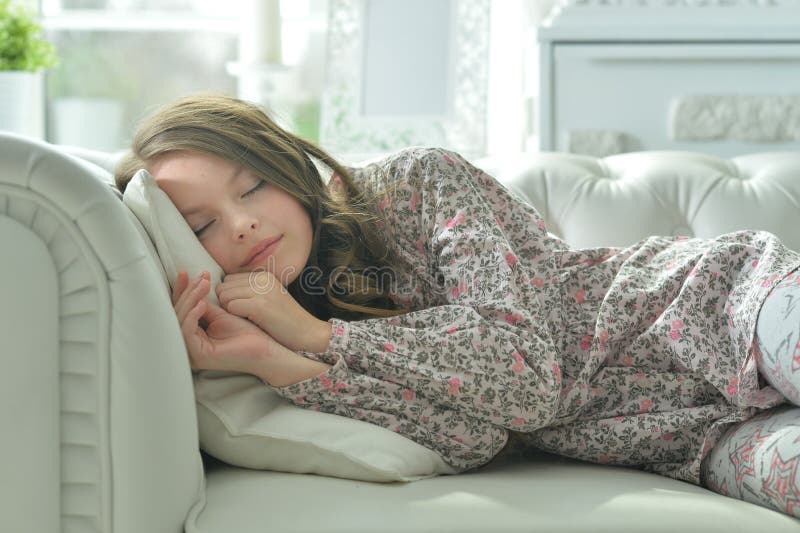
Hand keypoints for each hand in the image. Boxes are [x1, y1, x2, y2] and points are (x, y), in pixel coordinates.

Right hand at [171, 270, 285, 376]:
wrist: (263, 348)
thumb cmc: (246, 332)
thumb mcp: (221, 313)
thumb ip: (204, 303)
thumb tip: (194, 284)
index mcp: (192, 335)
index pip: (180, 309)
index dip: (181, 290)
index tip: (184, 272)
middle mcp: (188, 344)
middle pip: (176, 314)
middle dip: (186, 292)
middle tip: (200, 277)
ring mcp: (192, 352)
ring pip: (179, 321)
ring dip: (190, 300)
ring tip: (203, 287)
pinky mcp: (198, 356)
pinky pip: (187, 332)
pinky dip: (192, 316)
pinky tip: (202, 304)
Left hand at [215, 270, 331, 352]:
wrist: (308, 333)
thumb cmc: (286, 322)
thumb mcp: (270, 298)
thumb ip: (250, 291)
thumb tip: (222, 292)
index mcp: (264, 276)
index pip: (229, 279)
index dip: (230, 296)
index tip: (241, 308)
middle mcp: (263, 279)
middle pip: (223, 286)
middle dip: (226, 302)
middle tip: (241, 316)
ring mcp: (262, 291)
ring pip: (224, 295)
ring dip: (229, 310)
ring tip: (246, 319)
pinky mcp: (260, 305)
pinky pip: (230, 307)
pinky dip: (235, 317)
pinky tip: (249, 323)